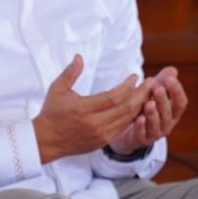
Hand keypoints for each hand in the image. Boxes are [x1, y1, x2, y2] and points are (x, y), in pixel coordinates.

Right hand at [32, 55, 150, 163]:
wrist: (45, 141)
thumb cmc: (51, 112)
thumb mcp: (57, 90)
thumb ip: (70, 73)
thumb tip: (79, 56)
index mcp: (83, 109)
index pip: (114, 97)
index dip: (127, 86)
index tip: (135, 76)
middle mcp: (94, 123)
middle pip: (126, 108)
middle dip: (141, 94)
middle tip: (152, 82)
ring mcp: (100, 135)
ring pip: (128, 119)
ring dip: (140, 105)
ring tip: (148, 93)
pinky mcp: (103, 142)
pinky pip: (123, 127)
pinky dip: (133, 117)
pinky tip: (139, 107)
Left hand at [108, 65, 186, 154]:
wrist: (128, 133)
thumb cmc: (144, 110)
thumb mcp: (152, 96)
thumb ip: (162, 83)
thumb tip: (172, 69)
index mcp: (172, 113)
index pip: (180, 103)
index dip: (176, 91)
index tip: (170, 79)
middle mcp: (166, 124)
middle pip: (168, 113)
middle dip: (163, 100)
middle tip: (157, 88)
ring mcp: (154, 133)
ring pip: (156, 124)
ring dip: (153, 113)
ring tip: (148, 103)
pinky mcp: (141, 140)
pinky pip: (142, 134)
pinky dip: (141, 127)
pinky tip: (138, 118)